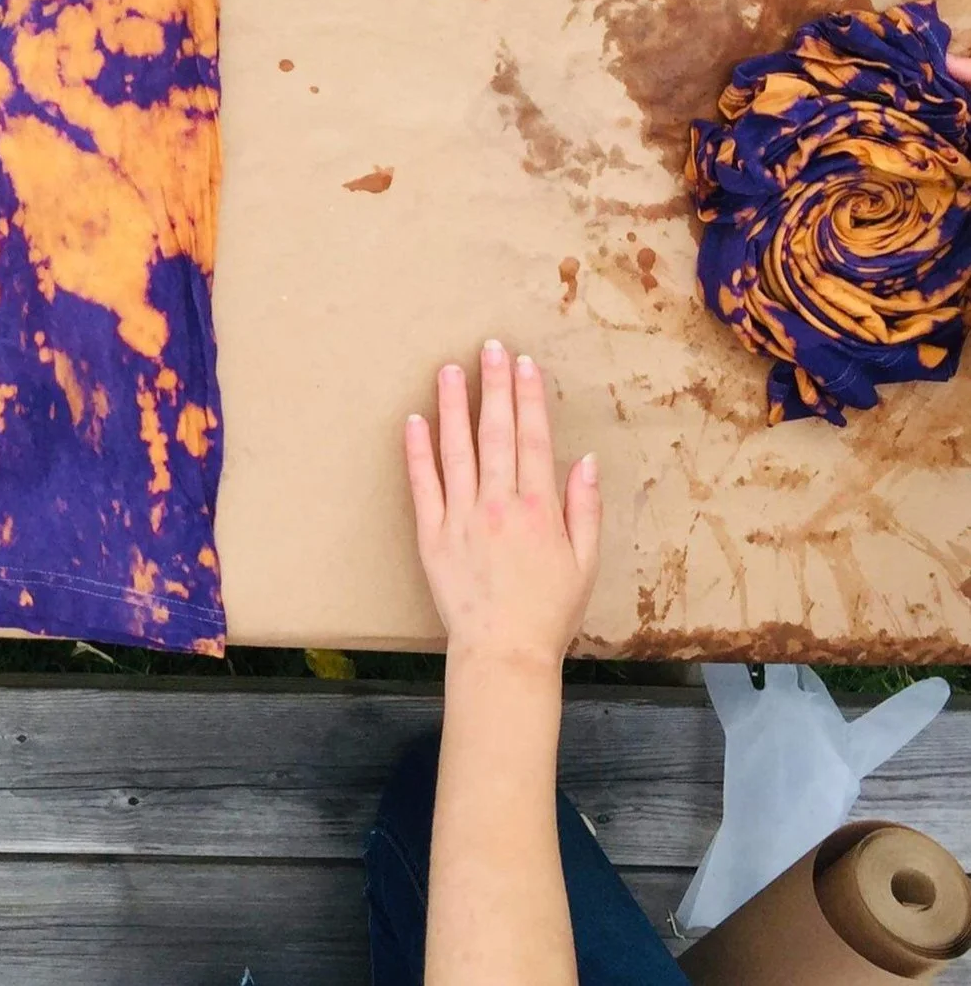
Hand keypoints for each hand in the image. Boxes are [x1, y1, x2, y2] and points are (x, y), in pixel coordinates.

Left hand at [403, 339, 599, 672]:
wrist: (504, 652)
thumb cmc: (550, 611)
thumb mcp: (585, 562)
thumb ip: (584, 508)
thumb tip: (584, 460)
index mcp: (540, 508)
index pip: (533, 438)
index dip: (528, 397)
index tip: (524, 364)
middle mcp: (499, 505)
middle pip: (496, 433)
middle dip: (494, 387)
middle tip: (489, 347)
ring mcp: (461, 517)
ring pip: (456, 450)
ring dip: (454, 406)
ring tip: (450, 370)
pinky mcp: (431, 535)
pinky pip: (423, 485)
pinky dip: (418, 451)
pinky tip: (415, 420)